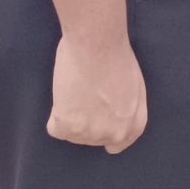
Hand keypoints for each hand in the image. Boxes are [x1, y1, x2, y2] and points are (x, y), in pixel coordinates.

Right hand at [48, 32, 147, 152]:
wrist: (97, 44)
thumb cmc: (116, 55)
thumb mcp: (134, 87)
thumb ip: (126, 109)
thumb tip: (113, 115)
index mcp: (133, 125)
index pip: (116, 144)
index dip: (103, 131)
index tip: (94, 121)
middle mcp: (114, 134)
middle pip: (91, 139)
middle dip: (85, 121)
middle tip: (83, 94)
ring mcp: (91, 134)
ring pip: (72, 135)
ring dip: (69, 116)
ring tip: (75, 90)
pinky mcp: (68, 127)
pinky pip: (54, 129)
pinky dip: (55, 115)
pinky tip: (63, 95)